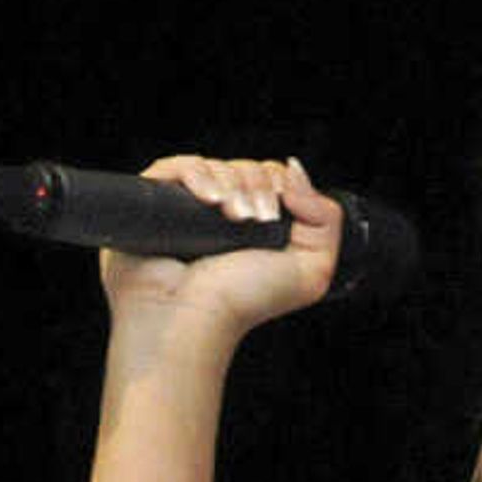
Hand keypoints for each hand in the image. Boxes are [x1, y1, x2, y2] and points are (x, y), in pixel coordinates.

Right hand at [98, 156, 346, 342]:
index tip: (272, 217)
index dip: (277, 185)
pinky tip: (207, 200)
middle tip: (250, 220)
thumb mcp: (311, 270)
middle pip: (245, 166)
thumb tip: (295, 173)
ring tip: (230, 217)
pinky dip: (197, 174)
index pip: (271, 176)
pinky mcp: (156, 202)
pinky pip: (176, 165)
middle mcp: (222, 214)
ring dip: (230, 184)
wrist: (192, 318)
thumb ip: (326, 219)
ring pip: (214, 163)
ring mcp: (188, 207)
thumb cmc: (242, 303)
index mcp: (255, 226)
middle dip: (255, 185)